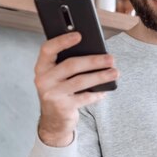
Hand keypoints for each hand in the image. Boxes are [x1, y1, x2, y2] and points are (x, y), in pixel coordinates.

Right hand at [34, 32, 118, 146]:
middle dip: (94, 61)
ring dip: (101, 76)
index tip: (79, 35)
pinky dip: (97, 93)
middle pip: (71, 65)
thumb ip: (67, 65)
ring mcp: (52, 94)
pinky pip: (84, 97)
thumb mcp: (57, 77)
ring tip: (115, 72)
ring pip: (81, 81)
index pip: (48, 49)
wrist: (53, 121)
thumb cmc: (59, 92)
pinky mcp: (62, 107)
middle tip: (111, 58)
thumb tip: (95, 53)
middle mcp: (44, 80)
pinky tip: (105, 90)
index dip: (62, 41)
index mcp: (41, 67)